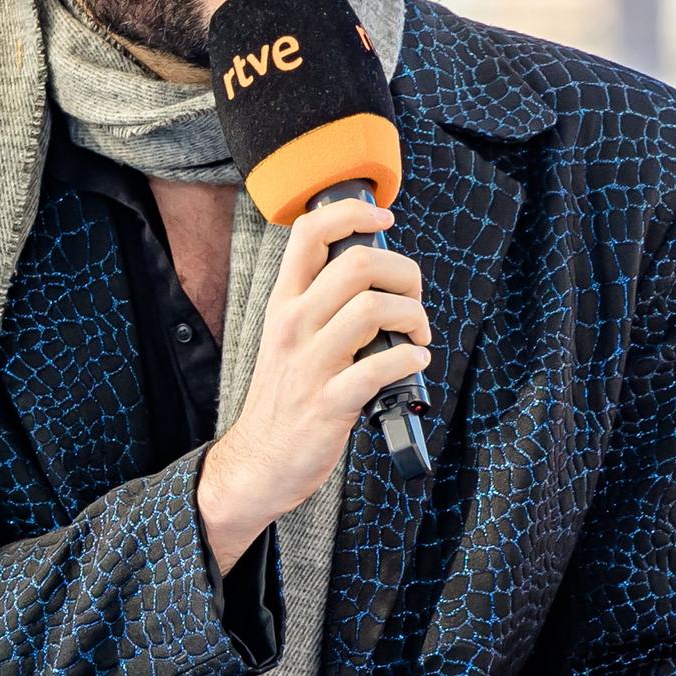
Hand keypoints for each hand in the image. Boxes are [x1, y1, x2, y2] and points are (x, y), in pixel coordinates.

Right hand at [197, 198, 429, 571]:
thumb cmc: (284, 395)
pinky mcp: (329, 403)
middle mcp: (293, 324)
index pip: (309, 233)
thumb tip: (373, 270)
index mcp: (284, 303)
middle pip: (356, 264)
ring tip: (417, 335)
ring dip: (413, 317)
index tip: (383, 219)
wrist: (259, 461)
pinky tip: (415, 363)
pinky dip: (410, 361)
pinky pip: (379, 368)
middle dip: (403, 273)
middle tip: (413, 297)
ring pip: (373, 309)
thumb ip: (320, 302)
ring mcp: (310, 363)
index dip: (352, 214)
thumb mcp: (287, 336)